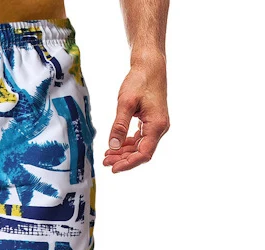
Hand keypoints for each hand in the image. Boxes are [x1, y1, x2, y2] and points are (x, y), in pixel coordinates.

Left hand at [104, 56, 169, 172]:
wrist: (150, 65)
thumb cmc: (140, 80)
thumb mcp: (126, 103)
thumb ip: (119, 126)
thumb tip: (114, 146)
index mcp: (157, 125)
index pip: (144, 153)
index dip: (128, 164)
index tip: (113, 168)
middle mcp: (159, 128)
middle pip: (141, 152)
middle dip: (123, 159)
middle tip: (105, 162)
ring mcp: (156, 125)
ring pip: (140, 147)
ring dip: (124, 153)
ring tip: (107, 155)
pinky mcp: (151, 122)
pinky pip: (139, 139)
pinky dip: (127, 144)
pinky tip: (115, 146)